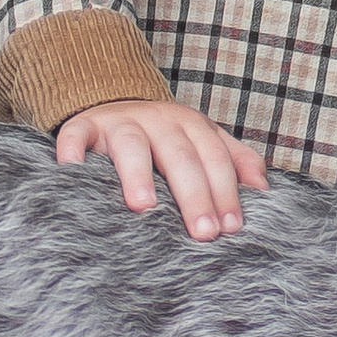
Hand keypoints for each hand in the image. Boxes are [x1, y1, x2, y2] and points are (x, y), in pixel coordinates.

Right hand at [53, 98, 267, 238]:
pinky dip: (73, 151)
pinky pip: (75, 135)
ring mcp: (120, 122)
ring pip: (131, 145)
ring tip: (144, 207)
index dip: (225, 192)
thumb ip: (235, 162)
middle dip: (194, 195)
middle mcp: (158, 120)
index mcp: (191, 125)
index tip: (231, 228)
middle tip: (202, 233)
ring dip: (138, 174)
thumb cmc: (166, 138)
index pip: (214, 159)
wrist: (116, 104)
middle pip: (180, 157)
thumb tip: (264, 190)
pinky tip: (73, 171)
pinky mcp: (84, 126)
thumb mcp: (204, 142)